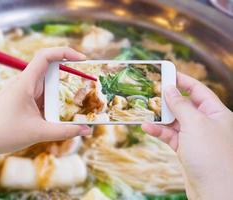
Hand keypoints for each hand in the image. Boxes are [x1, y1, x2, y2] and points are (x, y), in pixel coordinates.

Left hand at [0, 47, 91, 171]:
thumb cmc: (3, 134)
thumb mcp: (39, 132)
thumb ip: (65, 131)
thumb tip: (87, 130)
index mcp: (26, 83)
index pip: (46, 56)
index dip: (65, 53)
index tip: (82, 58)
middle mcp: (25, 83)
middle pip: (51, 72)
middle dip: (70, 77)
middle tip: (87, 84)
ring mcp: (23, 92)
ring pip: (47, 86)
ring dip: (61, 93)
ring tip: (76, 104)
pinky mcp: (23, 101)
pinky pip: (42, 97)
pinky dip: (53, 103)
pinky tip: (59, 114)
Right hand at [142, 72, 232, 199]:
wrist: (214, 192)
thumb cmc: (211, 155)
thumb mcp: (195, 124)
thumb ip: (180, 105)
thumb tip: (169, 89)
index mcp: (216, 113)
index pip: (198, 90)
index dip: (183, 80)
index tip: (166, 73)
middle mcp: (207, 123)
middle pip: (184, 105)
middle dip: (167, 99)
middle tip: (151, 92)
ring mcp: (195, 136)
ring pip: (175, 121)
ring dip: (160, 117)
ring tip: (145, 109)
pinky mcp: (186, 149)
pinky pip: (170, 135)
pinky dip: (159, 131)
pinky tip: (147, 127)